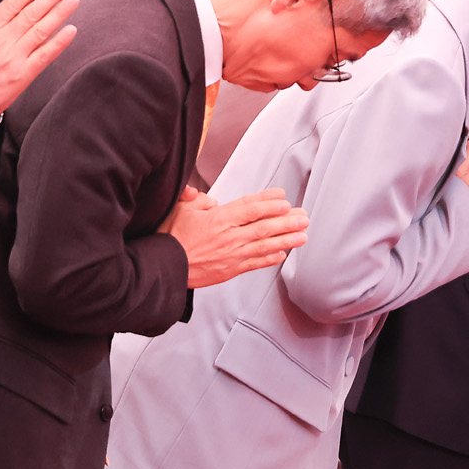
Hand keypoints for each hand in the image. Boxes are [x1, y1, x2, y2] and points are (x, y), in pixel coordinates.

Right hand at [0, 0, 78, 128]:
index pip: (14, 2)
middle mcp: (4, 40)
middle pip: (32, 13)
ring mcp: (16, 57)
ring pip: (42, 30)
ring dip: (60, 14)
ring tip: (73, 0)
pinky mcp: (24, 75)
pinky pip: (45, 56)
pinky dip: (59, 43)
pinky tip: (71, 31)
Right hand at [161, 186, 309, 287]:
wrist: (164, 268)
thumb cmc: (170, 238)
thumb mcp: (181, 210)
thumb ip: (197, 200)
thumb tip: (208, 199)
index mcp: (219, 218)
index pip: (250, 207)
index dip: (269, 202)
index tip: (284, 198)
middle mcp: (229, 236)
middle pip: (264, 226)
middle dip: (287, 221)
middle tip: (303, 216)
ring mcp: (232, 254)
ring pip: (265, 245)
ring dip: (287, 240)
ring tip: (303, 235)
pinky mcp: (231, 270)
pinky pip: (256, 264)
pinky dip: (271, 259)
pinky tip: (283, 254)